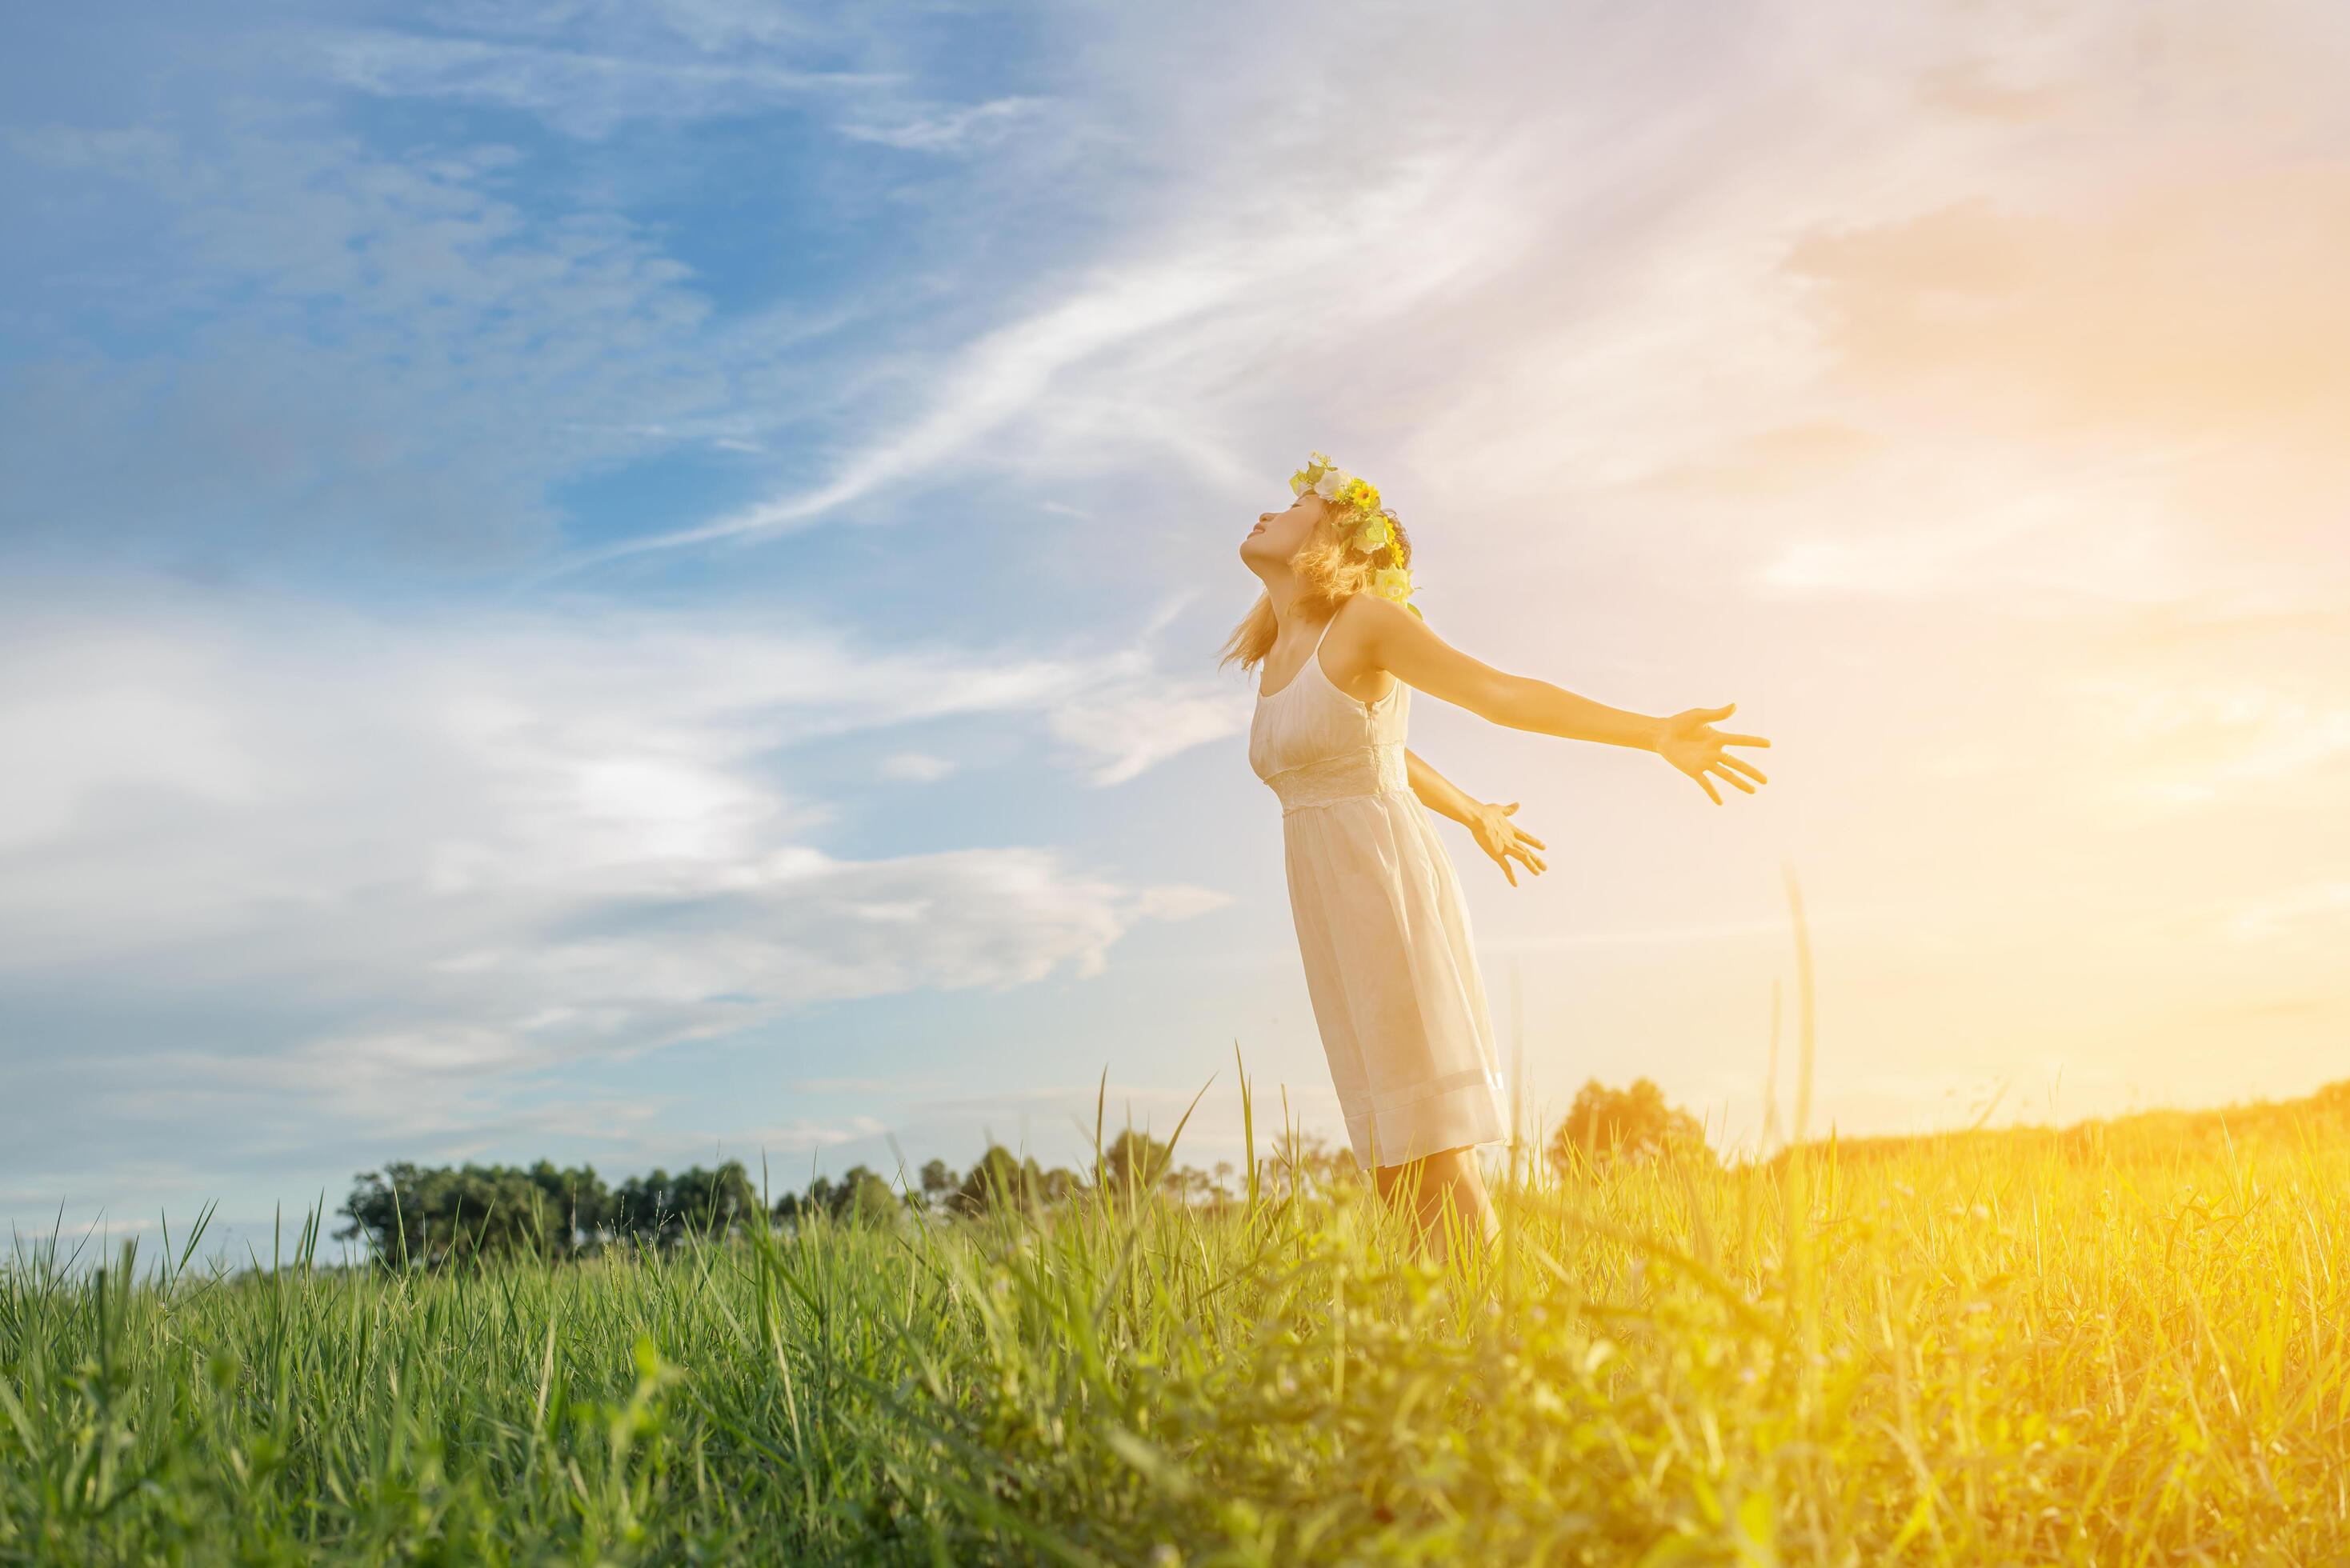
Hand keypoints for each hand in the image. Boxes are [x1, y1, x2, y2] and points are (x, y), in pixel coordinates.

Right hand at [1464, 800, 1545, 885]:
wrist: (1479, 818)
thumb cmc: (1486, 813)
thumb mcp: (1499, 810)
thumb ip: (1509, 809)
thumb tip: (1517, 804)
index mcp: (1512, 830)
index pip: (1526, 838)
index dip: (1535, 842)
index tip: (1543, 847)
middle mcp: (1512, 840)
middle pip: (1527, 851)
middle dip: (1537, 859)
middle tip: (1545, 867)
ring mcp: (1506, 848)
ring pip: (1523, 858)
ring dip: (1531, 866)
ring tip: (1539, 873)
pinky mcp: (1498, 854)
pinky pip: (1506, 868)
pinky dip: (1511, 876)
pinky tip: (1516, 884)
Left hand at [1656, 704, 1771, 804]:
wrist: (1662, 734)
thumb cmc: (1680, 723)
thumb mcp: (1699, 715)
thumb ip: (1716, 714)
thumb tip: (1735, 706)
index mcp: (1717, 738)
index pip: (1739, 740)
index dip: (1754, 742)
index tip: (1769, 744)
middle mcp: (1714, 752)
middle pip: (1737, 763)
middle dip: (1751, 772)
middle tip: (1766, 781)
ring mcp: (1705, 762)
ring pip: (1726, 774)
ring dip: (1739, 783)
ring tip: (1753, 791)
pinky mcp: (1694, 770)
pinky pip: (1705, 783)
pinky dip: (1712, 793)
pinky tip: (1720, 802)